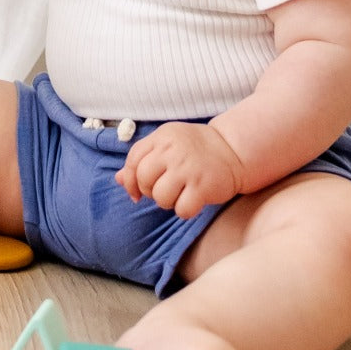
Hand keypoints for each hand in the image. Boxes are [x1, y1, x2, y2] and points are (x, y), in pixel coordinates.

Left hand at [114, 122, 244, 218]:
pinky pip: (181, 209)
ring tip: (179, 194)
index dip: (130, 180)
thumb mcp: (166, 144)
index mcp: (161, 138)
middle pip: (144, 179)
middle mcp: (172, 151)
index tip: (136, 191)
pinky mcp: (203, 186)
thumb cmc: (195, 149)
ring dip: (167, 202)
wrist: (233, 149)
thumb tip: (118, 179)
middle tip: (163, 190)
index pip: (133, 160)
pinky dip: (185, 210)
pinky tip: (192, 201)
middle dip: (149, 191)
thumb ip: (142, 158)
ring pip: (160, 197)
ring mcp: (188, 169)